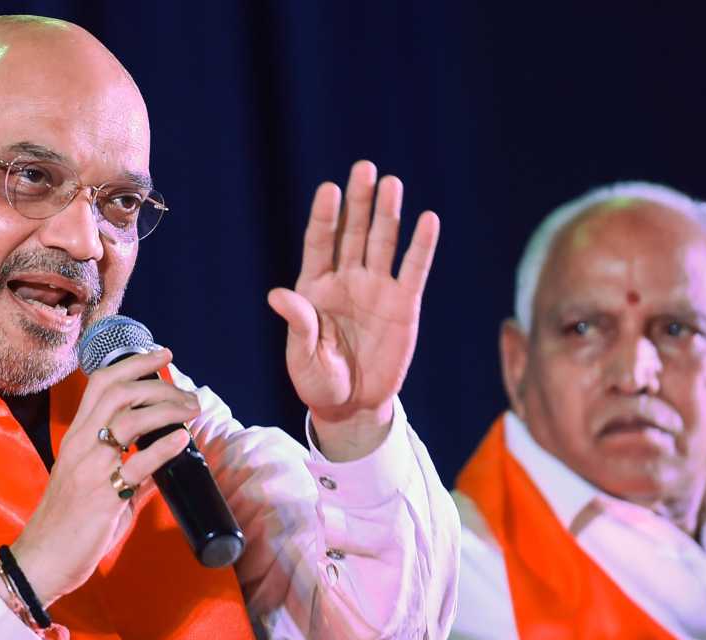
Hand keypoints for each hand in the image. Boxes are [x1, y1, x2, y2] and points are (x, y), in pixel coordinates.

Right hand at [6, 349, 197, 606]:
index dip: (133, 363)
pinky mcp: (103, 495)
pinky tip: (183, 439)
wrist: (42, 560)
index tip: (161, 355)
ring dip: (168, 408)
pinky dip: (164, 446)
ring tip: (193, 411)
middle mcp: (80, 444)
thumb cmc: (67, 524)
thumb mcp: (96, 487)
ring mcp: (90, 467)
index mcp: (76, 437)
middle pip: (119, 391)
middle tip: (188, 394)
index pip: (101, 383)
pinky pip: (137, 463)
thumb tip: (164, 467)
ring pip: (129, 419)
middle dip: (158, 383)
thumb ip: (130, 474)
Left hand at [268, 161, 438, 460]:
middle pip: (354, 233)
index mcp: (315, 287)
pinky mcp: (403, 304)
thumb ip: (298, 323)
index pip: (320, 243)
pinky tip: (427, 220)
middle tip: (364, 169)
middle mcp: (346, 280)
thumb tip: (278, 295)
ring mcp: (376, 289)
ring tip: (392, 183)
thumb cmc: (319, 380)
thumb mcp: (303, 356)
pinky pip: (413, 270)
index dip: (325, 216)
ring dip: (388, 214)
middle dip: (359, 202)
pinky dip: (420, 246)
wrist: (352, 405)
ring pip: (383, 243)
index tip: (329, 189)